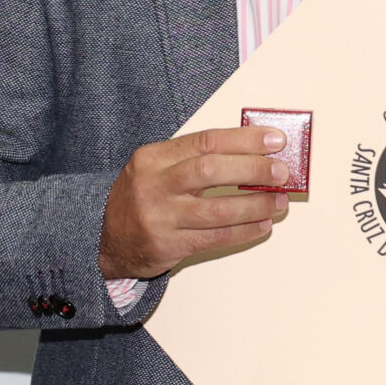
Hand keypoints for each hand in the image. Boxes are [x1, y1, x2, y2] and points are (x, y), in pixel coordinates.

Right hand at [99, 125, 291, 279]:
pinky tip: (262, 224)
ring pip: (217, 211)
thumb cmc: (141, 197)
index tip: (274, 140)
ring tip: (279, 202)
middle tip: (281, 172)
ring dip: (255, 205)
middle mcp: (155, 185)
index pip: (205, 141)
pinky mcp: (169, 245)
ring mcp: (160, 217)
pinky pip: (215, 238)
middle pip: (210, 171)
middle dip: (252, 170)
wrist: (104, 237)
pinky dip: (244, 231)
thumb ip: (196, 159)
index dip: (244, 139)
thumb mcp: (156, 168)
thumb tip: (253, 154)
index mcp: (153, 157)